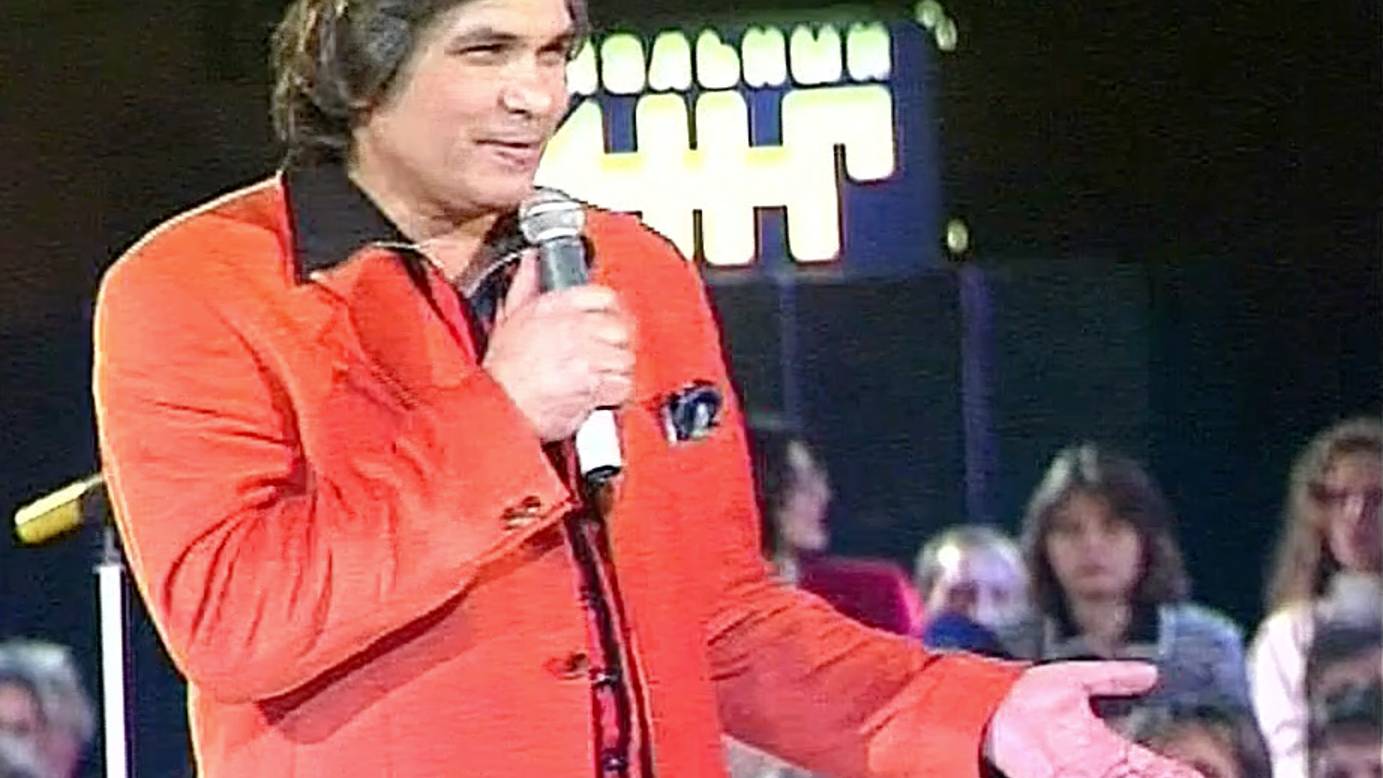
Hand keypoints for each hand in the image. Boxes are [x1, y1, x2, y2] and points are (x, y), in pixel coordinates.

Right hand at [482, 253, 634, 441]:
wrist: (498, 408)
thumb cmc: (502, 371)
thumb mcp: (508, 318)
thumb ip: (525, 285)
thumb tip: (531, 260)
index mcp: (554, 304)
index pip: (604, 296)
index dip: (611, 313)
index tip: (608, 327)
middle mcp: (573, 325)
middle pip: (621, 328)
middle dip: (616, 346)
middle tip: (605, 359)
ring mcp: (585, 353)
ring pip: (625, 359)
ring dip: (615, 372)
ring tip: (598, 380)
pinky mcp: (592, 381)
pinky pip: (621, 386)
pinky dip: (614, 395)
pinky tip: (598, 396)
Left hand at [984, 662, 1203, 777]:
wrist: (985, 706)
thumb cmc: (1026, 694)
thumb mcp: (1077, 679)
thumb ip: (1114, 677)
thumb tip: (1153, 672)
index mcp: (1103, 749)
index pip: (1151, 767)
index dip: (1177, 772)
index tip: (1199, 774)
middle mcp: (1095, 769)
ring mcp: (1074, 776)